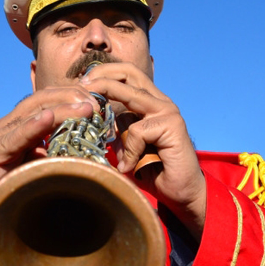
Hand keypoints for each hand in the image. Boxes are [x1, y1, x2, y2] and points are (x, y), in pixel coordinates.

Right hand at [0, 86, 97, 265]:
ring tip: (85, 107)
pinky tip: (47, 118)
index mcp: (20, 126)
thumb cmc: (18, 195)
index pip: (48, 100)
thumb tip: (91, 144)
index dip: (73, 97)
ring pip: (31, 114)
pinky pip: (12, 138)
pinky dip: (31, 127)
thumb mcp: (45, 166)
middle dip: (71, 98)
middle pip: (41, 100)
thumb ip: (59, 151)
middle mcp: (6, 127)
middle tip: (98, 104)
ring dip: (61, 109)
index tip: (100, 102)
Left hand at [80, 63, 205, 240]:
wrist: (181, 192)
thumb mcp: (128, 146)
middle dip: (102, 76)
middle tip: (83, 86)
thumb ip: (118, 130)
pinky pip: (137, 131)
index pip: (126, 75)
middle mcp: (160, 102)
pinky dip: (128, 150)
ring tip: (97, 125)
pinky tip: (129, 166)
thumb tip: (96, 120)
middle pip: (129, 73)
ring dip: (109, 109)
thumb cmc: (154, 171)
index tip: (83, 84)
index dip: (104, 74)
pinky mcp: (172, 125)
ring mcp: (167, 111)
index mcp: (150, 103)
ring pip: (131, 96)